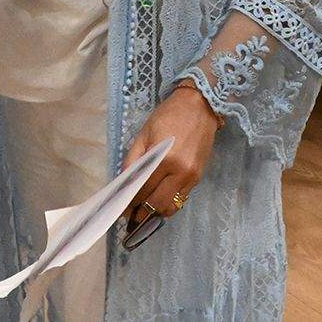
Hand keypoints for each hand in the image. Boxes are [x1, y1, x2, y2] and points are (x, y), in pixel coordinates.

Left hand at [122, 84, 218, 224]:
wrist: (200, 106)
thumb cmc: (168, 116)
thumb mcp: (144, 133)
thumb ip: (133, 159)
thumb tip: (124, 182)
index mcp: (165, 159)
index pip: (144, 188)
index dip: (131, 201)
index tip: (122, 209)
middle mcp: (181, 172)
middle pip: (158, 203)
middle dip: (142, 212)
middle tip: (131, 215)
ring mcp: (192, 177)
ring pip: (172, 206)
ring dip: (156, 211)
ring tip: (144, 209)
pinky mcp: (198, 178)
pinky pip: (182, 199)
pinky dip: (169, 203)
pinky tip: (158, 199)